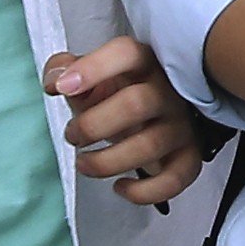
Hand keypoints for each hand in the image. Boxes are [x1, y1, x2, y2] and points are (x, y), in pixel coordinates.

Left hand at [49, 41, 203, 206]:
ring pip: (151, 145)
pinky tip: (120, 187)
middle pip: (137, 104)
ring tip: (84, 164)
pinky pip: (176, 178)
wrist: (151, 117)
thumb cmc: (117, 94)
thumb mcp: (88, 76)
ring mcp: (181, 123)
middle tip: (73, 136)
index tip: (62, 87)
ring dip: (107, 161)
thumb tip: (55, 79)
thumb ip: (64, 68)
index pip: (125, 54)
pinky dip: (144, 191)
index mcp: (142, 62)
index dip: (92, 69)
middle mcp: (167, 90)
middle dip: (93, 125)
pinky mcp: (188, 155)